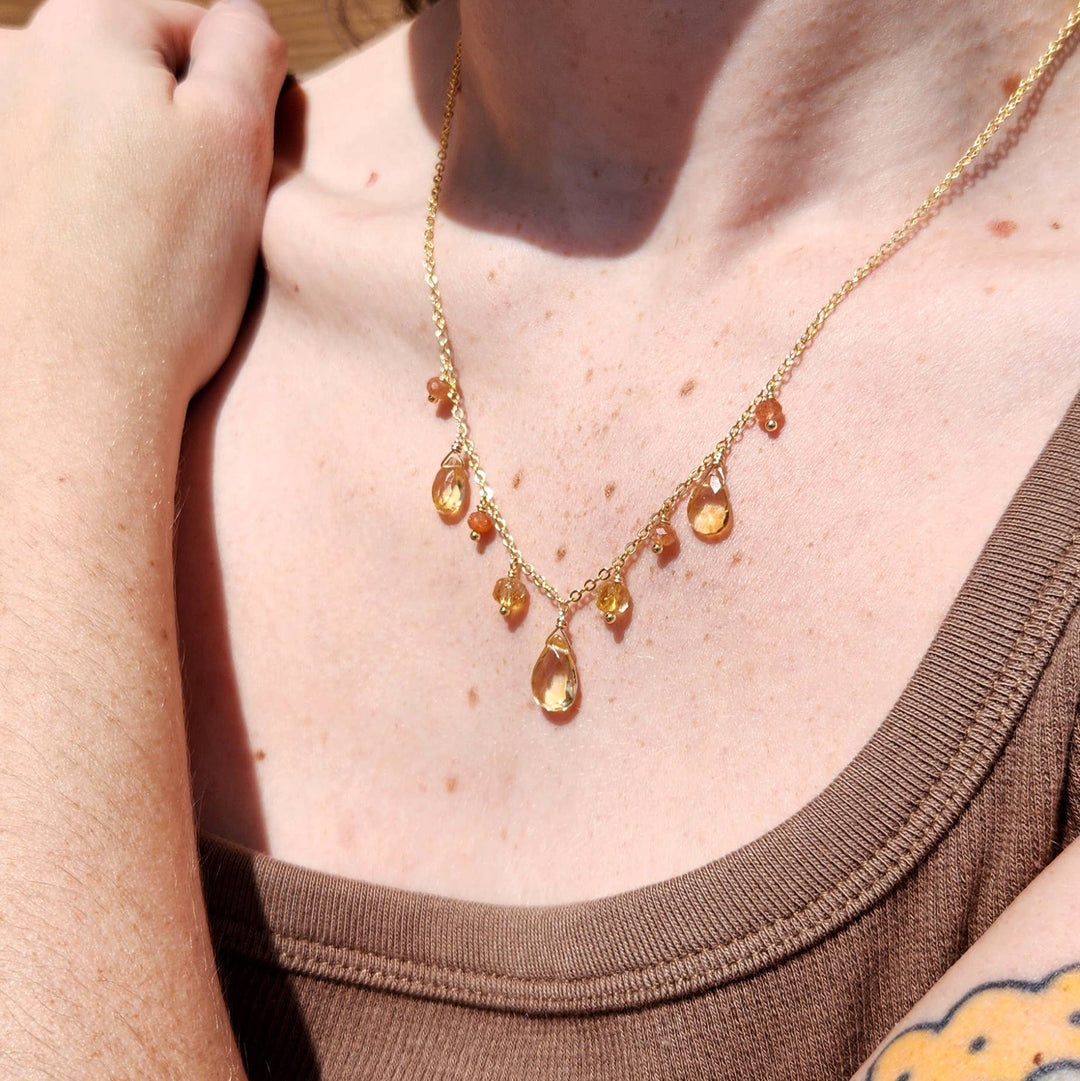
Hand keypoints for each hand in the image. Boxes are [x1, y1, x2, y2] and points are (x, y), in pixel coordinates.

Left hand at [0, 0, 286, 417]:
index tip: (243, 170)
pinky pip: (65, 176)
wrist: (70, 383)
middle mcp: (17, 59)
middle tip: (199, 214)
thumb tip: (242, 24)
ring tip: (150, 243)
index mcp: (85, 23)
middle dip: (181, 131)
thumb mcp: (236, 135)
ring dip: (137, 169)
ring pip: (102, 128)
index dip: (240, 99)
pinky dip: (93, 203)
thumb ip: (248, 47)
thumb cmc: (160, 266)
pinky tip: (105, 254)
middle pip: (140, 74)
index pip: (198, 26)